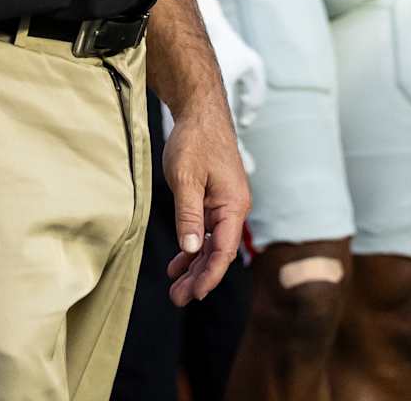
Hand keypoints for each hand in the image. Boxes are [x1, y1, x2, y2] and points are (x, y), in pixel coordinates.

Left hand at [162, 98, 250, 306]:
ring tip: (176, 289)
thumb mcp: (186, 178)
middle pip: (217, 252)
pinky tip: (180, 263)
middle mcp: (233, 209)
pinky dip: (192, 247)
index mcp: (234, 206)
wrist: (199, 113)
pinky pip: (204, 230)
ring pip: (210, 244)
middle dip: (199, 277)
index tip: (195, 294)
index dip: (209, 275)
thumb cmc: (195, 141)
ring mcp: (223, 205)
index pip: (224, 250)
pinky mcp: (212, 199)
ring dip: (194, 266)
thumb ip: (189, 215)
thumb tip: (192, 250)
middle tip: (178, 299)